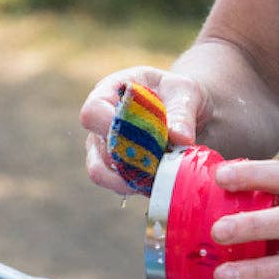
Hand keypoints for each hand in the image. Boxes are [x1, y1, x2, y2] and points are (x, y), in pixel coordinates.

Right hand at [80, 67, 210, 194]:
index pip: (92, 112)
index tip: (140, 135)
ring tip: (160, 174)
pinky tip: (160, 179)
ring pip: (102, 174)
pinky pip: (118, 185)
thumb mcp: (185, 93)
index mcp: (109, 93)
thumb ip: (182, 113)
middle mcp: (99, 123)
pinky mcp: (115, 170)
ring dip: (131, 178)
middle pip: (96, 150)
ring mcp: (103, 149)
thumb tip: (181, 138)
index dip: (109, 126)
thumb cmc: (180, 95)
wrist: (186, 113)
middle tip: (158, 162)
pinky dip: (139, 186)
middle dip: (127, 160)